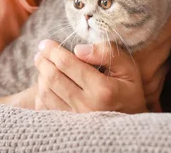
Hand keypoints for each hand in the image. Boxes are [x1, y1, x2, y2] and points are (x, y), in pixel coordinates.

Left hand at [34, 0, 170, 113]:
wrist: (131, 122)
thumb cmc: (128, 88)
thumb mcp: (127, 67)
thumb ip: (106, 53)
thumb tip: (78, 49)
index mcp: (102, 89)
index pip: (67, 64)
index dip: (52, 50)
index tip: (45, 43)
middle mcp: (87, 106)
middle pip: (53, 78)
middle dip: (43, 61)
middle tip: (40, 52)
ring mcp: (77, 119)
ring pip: (46, 93)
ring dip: (41, 75)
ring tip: (42, 64)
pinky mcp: (69, 126)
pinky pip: (45, 108)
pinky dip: (41, 93)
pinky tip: (45, 83)